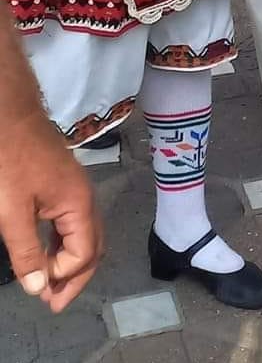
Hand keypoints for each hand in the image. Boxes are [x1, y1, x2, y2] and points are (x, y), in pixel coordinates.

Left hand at [0, 105, 102, 311]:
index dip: (63, 275)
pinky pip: (72, 222)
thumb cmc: (11, 161)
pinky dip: (63, 243)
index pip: (84, 253)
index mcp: (78, 203)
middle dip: (76, 276)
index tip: (37, 288)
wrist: (9, 115)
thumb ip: (27, 251)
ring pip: (83, 234)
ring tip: (50, 285)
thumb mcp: (12, 211)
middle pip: (93, 245)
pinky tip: (46, 252)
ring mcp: (75, 189)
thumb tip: (40, 288)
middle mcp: (84, 197)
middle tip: (54, 304)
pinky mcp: (62, 184)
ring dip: (69, 262)